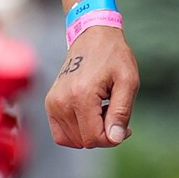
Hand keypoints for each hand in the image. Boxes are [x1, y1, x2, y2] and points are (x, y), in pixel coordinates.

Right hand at [48, 21, 139, 148]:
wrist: (92, 36)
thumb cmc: (113, 56)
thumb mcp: (128, 81)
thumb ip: (122, 112)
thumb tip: (114, 138)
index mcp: (81, 96)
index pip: (94, 138)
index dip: (113, 138)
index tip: (125, 126)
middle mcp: (62, 101)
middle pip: (84, 141)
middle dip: (104, 135)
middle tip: (115, 114)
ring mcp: (53, 103)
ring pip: (73, 140)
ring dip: (91, 132)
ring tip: (102, 110)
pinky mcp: (50, 104)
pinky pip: (61, 135)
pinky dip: (78, 132)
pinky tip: (90, 116)